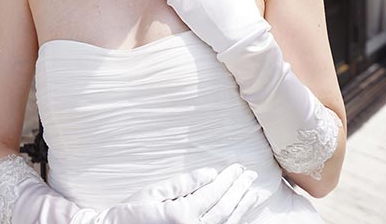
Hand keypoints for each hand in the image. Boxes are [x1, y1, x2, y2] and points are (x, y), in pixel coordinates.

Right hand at [83, 163, 259, 223]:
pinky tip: (239, 213)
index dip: (229, 179)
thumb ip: (184, 183)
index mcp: (183, 215)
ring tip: (253, 193)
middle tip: (251, 176)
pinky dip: (233, 221)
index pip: (214, 193)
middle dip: (240, 191)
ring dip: (242, 207)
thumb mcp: (155, 191)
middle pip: (225, 209)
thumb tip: (210, 174)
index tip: (239, 167)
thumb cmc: (132, 212)